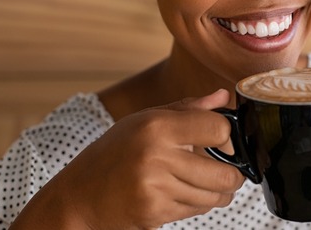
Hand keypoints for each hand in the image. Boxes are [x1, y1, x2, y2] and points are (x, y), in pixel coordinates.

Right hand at [10, 89, 244, 229]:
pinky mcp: (154, 213)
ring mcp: (155, 188)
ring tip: (203, 183)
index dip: (228, 138)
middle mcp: (156, 155)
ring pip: (214, 197)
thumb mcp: (143, 121)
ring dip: (217, 193)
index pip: (218, 129)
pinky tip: (181, 194)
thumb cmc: (113, 153)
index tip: (222, 143)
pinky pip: (196, 211)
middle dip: (232, 174)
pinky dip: (196, 205)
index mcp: (156, 125)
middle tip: (225, 170)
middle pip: (225, 173)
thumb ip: (187, 109)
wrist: (78, 195)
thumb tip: (222, 97)